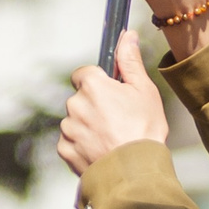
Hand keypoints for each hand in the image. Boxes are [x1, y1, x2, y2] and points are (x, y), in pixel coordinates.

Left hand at [58, 30, 170, 178]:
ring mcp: (68, 129)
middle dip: (93, 107)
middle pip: (79, 99)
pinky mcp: (65, 150)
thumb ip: (130, 61)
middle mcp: (74, 105)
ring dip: (87, 127)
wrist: (135, 173)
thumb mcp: (144, 91)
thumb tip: (128, 35)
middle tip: (116, 121)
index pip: (83, 74)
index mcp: (92, 86)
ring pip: (74, 121)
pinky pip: (70, 142)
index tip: (110, 94)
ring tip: (110, 140)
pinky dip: (82, 146)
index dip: (97, 83)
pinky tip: (101, 151)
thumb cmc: (144, 129)